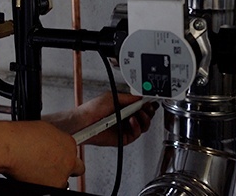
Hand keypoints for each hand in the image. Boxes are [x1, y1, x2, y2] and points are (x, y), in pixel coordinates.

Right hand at [2, 121, 84, 187]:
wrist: (10, 148)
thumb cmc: (21, 137)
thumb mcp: (44, 130)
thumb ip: (54, 139)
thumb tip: (53, 143)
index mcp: (69, 143)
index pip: (74, 151)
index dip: (64, 153)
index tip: (57, 154)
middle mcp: (69, 161)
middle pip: (76, 168)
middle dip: (67, 167)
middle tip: (53, 164)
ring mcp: (61, 176)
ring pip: (63, 180)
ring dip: (54, 176)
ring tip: (37, 168)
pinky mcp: (52, 187)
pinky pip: (51, 187)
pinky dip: (44, 183)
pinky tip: (33, 174)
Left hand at [44, 92, 158, 146]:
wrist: (84, 122)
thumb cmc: (92, 109)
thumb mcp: (111, 97)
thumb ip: (128, 98)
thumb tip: (139, 97)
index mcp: (123, 107)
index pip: (140, 107)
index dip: (147, 105)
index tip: (151, 102)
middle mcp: (125, 118)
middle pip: (144, 117)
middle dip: (148, 112)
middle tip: (147, 109)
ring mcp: (125, 128)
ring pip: (143, 127)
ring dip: (144, 119)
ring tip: (139, 114)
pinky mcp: (123, 138)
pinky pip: (136, 134)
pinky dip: (137, 127)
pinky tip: (132, 121)